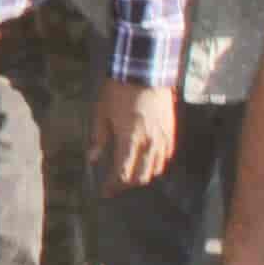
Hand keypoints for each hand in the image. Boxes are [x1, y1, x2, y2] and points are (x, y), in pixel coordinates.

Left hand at [91, 78, 177, 192]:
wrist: (145, 72)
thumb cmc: (118, 91)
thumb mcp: (101, 113)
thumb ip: (98, 139)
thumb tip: (92, 159)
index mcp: (129, 140)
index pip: (122, 174)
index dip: (112, 186)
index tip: (104, 192)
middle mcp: (148, 144)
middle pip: (140, 177)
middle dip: (126, 185)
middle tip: (114, 186)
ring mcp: (162, 139)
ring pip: (155, 170)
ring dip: (142, 177)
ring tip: (129, 177)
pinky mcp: (171, 132)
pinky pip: (166, 157)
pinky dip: (156, 165)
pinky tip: (148, 164)